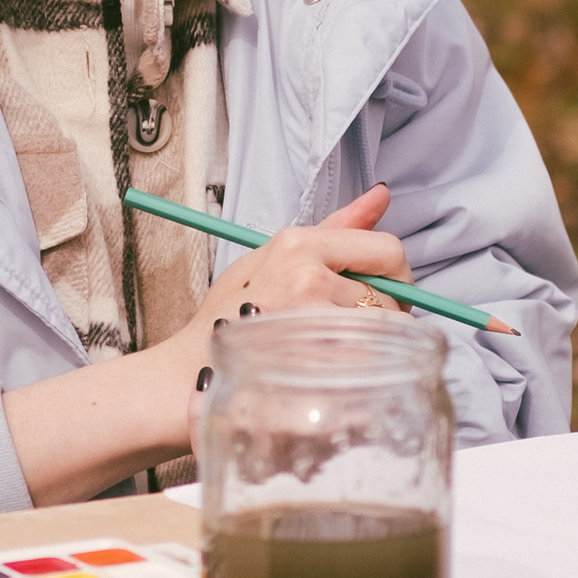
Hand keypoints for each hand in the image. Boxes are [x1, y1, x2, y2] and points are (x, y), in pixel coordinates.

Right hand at [4, 188, 415, 505]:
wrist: (183, 378)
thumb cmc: (225, 320)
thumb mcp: (270, 258)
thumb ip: (334, 229)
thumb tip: (382, 194)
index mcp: (298, 244)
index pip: (388, 250)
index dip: (395, 278)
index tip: (380, 298)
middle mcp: (307, 277)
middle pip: (392, 298)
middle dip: (385, 319)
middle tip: (352, 337)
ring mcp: (310, 323)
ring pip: (385, 337)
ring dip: (374, 351)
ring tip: (336, 359)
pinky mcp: (314, 368)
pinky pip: (372, 371)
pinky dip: (366, 380)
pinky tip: (333, 382)